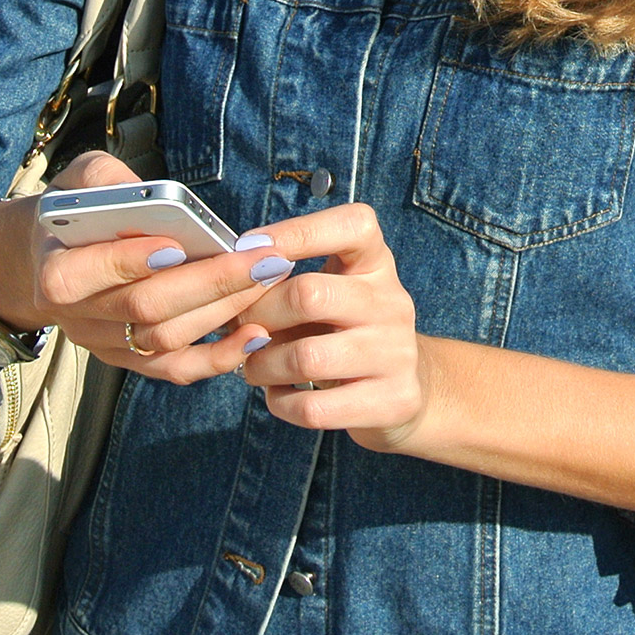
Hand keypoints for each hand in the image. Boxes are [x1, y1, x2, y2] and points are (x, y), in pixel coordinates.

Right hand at [31, 152, 283, 381]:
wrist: (53, 255)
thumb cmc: (77, 208)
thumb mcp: (79, 178)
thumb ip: (104, 178)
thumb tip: (146, 193)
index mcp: (53, 269)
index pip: (79, 276)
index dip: (126, 262)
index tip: (178, 244)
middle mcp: (76, 316)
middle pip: (143, 307)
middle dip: (208, 283)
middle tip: (261, 259)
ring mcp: (105, 343)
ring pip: (165, 339)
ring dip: (222, 312)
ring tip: (268, 280)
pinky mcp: (130, 358)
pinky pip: (175, 368)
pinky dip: (217, 358)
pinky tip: (255, 335)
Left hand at [232, 203, 430, 452]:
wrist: (404, 386)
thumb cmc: (347, 328)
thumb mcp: (332, 289)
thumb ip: (289, 280)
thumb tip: (230, 280)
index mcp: (376, 262)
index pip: (352, 226)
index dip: (297, 232)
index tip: (247, 246)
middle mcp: (391, 301)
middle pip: (309, 294)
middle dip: (257, 312)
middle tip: (235, 325)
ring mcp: (396, 352)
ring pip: (306, 358)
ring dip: (262, 364)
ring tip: (252, 365)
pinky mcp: (393, 400)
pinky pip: (315, 409)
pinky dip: (281, 402)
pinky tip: (277, 393)